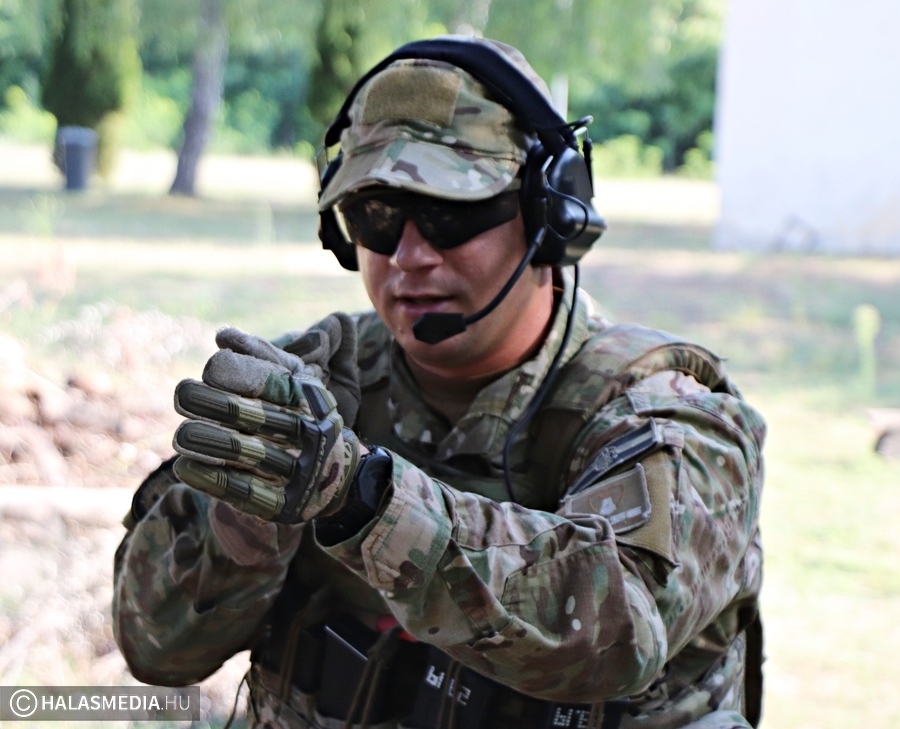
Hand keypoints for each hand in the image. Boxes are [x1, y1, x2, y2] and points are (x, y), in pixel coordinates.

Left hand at [171, 327, 363, 522]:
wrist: (338, 477)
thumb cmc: (303, 417)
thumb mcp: (294, 383)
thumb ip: (261, 357)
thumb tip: (223, 337)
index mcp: (312, 401)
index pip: (276, 384)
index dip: (240, 376)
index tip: (209, 371)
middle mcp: (312, 434)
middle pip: (261, 418)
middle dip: (218, 404)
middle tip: (183, 394)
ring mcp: (302, 473)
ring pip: (252, 455)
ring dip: (211, 443)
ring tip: (179, 435)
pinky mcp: (286, 506)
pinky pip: (248, 493)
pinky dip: (215, 481)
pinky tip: (185, 468)